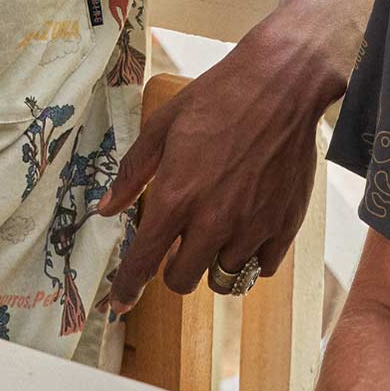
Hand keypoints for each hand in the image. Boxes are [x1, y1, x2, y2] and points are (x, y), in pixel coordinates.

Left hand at [98, 11, 331, 314]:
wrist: (279, 87)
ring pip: (223, 279)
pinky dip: (249, 258)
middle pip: (182, 280)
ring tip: (214, 234)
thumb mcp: (161, 127)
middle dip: (172, 269)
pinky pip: (261, 269)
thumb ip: (132, 173)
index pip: (144, 260)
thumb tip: (105, 208)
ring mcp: (251, 227)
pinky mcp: (284, 226)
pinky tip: (244, 231)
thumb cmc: (216, 100)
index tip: (119, 303)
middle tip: (178, 243)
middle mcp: (212, 220)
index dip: (127, 287)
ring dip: (212, 264)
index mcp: (176, 196)